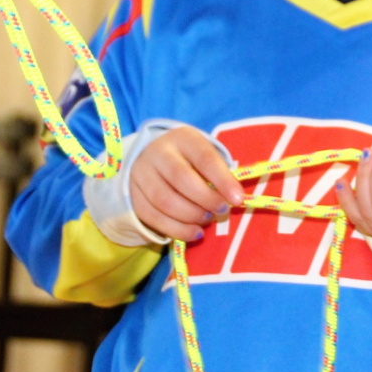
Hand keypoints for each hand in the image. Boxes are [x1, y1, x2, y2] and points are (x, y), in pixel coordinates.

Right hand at [130, 126, 244, 241]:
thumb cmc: (190, 160)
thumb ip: (218, 174)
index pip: (204, 158)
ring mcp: (142, 173)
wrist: (154, 157)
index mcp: (183, 138)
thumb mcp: (205, 157)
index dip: (222, 180)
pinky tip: (194, 232)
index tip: (237, 199)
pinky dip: (176, 229)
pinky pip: (152, 217)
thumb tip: (233, 199)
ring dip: (190, 216)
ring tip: (206, 219)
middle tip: (221, 210)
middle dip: (205, 199)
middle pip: (181, 178)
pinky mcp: (133, 195)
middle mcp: (158, 152)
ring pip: (164, 200)